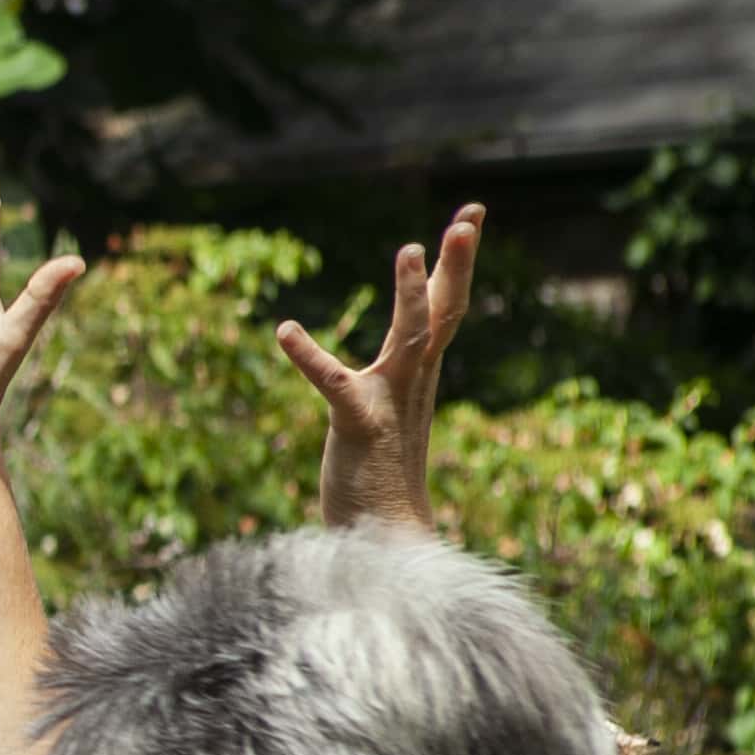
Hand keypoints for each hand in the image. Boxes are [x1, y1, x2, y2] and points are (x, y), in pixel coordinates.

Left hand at [276, 202, 483, 534]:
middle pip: (444, 311)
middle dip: (456, 263)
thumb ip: (392, 382)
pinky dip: (309, 357)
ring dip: (411, 294)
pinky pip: (334, 385)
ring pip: (410, 338)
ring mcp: (390, 403)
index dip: (457, 263)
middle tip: (470, 215)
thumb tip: (406, 358)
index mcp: (418, 375)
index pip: (446, 308)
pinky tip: (284, 330)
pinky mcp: (360, 427)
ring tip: (409, 248)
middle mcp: (413, 382)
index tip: (470, 216)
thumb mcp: (387, 413)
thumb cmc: (380, 479)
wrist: (386, 539)